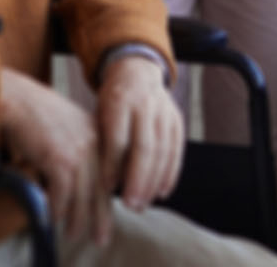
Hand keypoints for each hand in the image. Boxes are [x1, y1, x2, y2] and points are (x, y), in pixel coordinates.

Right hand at [0, 68, 108, 245]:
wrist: (14, 98)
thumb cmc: (34, 112)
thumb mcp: (67, 124)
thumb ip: (80, 147)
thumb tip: (82, 181)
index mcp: (98, 132)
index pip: (110, 173)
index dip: (108, 198)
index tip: (106, 216)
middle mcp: (94, 141)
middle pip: (102, 188)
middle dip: (101, 217)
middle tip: (100, 237)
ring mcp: (78, 150)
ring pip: (84, 196)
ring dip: (78, 220)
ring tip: (74, 234)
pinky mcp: (59, 159)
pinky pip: (62, 194)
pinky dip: (57, 209)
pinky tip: (53, 218)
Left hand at [96, 55, 183, 214]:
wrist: (136, 71)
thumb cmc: (110, 101)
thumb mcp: (99, 112)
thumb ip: (101, 141)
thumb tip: (101, 182)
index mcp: (118, 101)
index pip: (117, 138)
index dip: (113, 166)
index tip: (107, 188)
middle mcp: (144, 105)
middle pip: (144, 148)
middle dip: (138, 180)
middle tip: (130, 205)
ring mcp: (164, 112)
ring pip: (163, 152)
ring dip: (154, 182)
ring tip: (143, 203)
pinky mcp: (177, 120)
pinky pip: (176, 150)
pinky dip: (170, 174)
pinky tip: (162, 192)